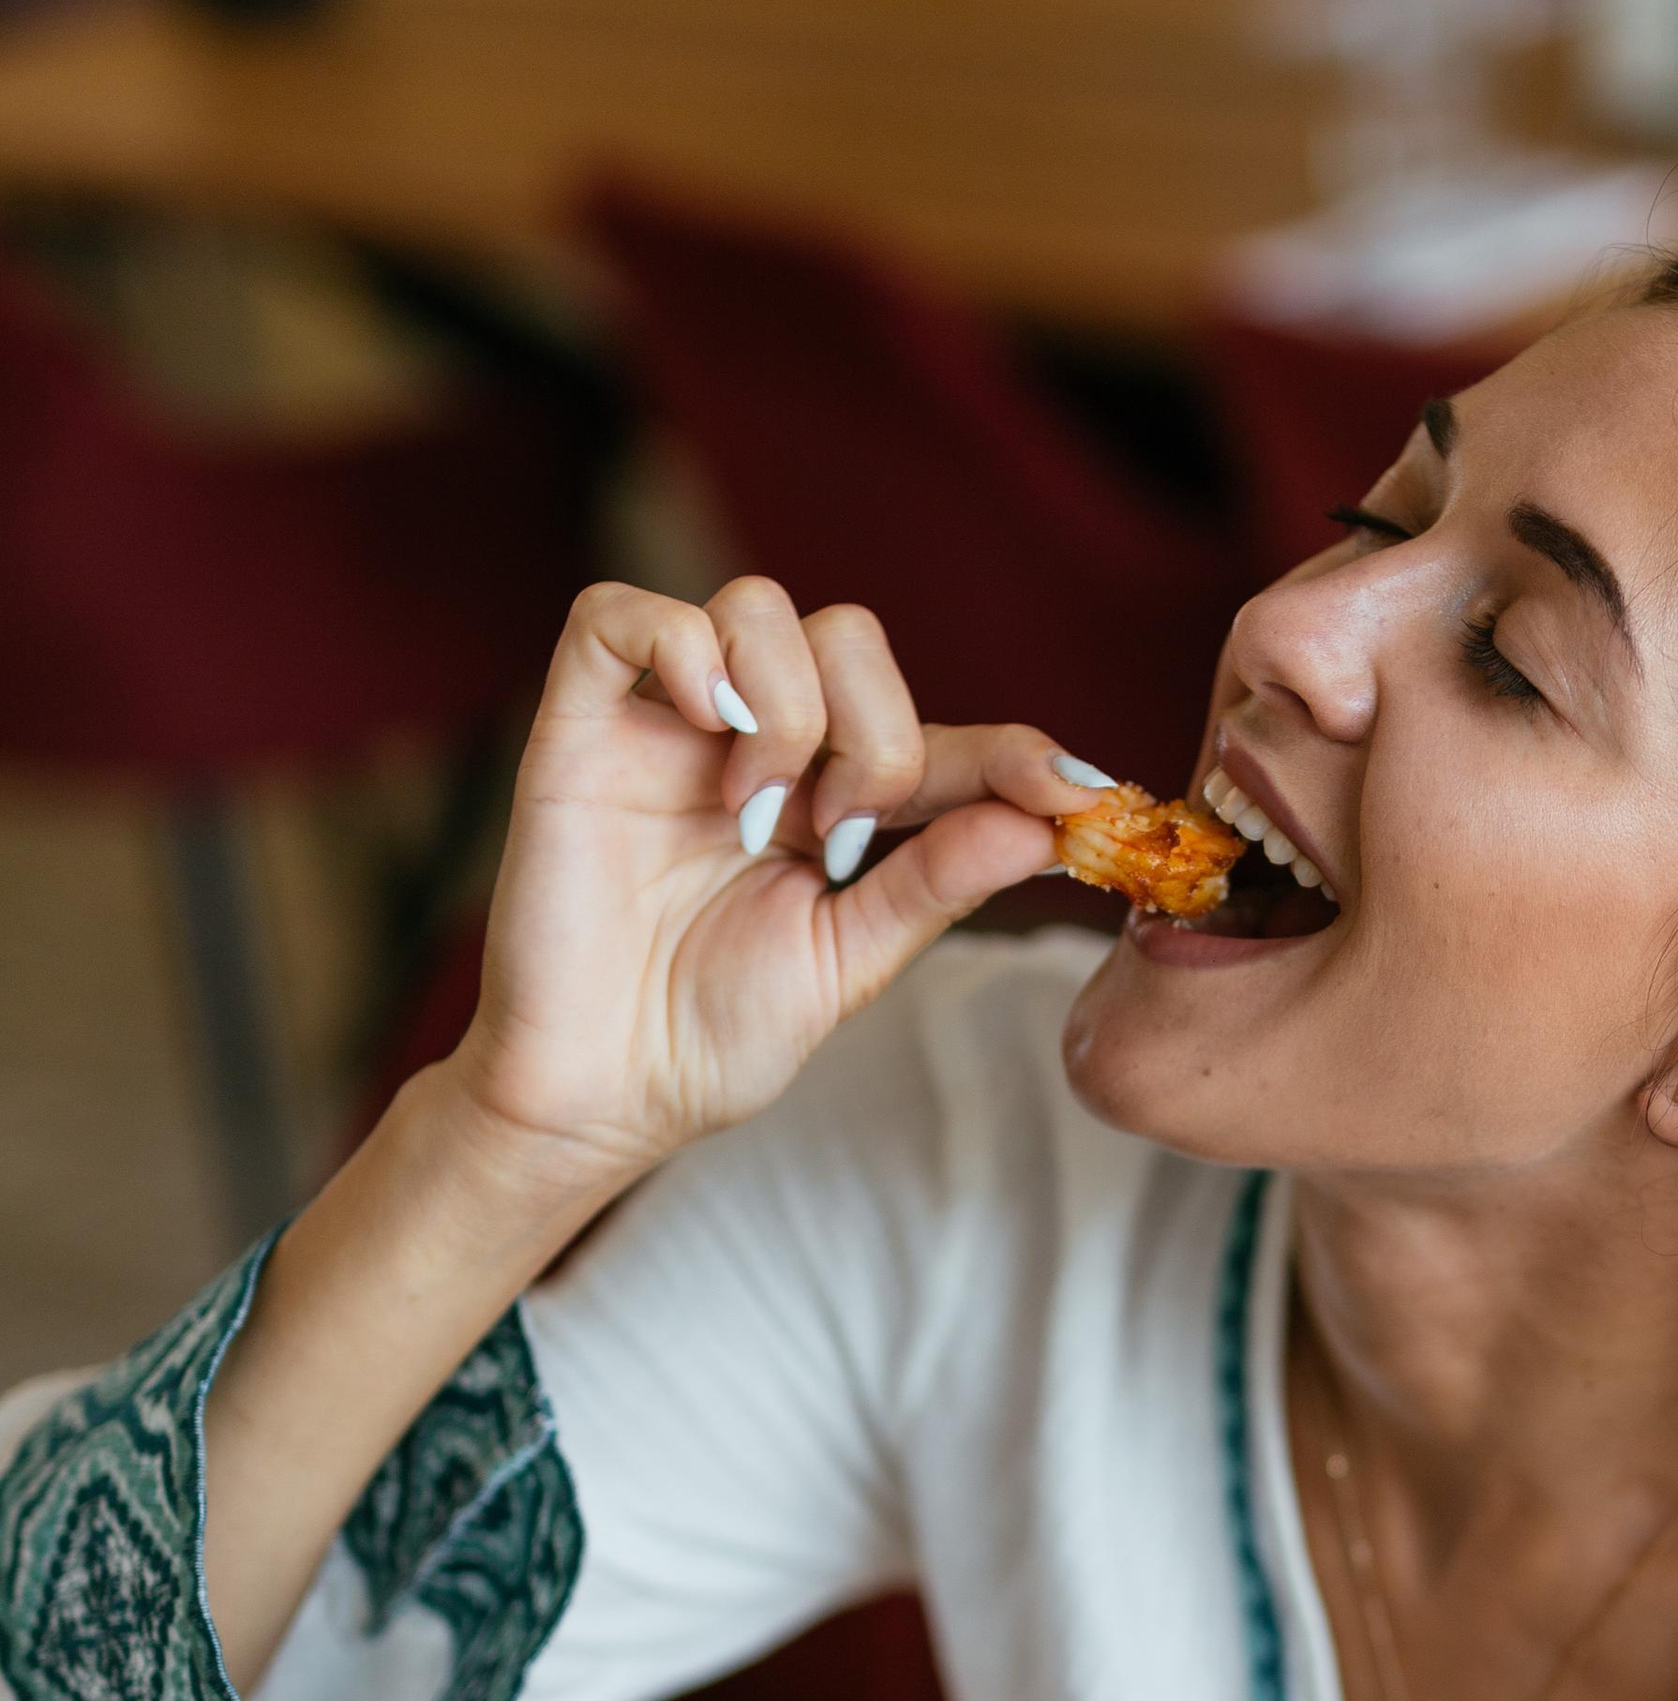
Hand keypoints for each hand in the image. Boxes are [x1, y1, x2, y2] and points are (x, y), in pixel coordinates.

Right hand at [446, 576, 1106, 1192]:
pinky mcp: (578, 725)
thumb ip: (933, 884)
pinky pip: (618, 614)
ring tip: (757, 809)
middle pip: (847, 635)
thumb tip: (1038, 822)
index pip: (936, 735)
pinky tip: (708, 727)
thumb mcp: (849, 963)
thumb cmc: (710, 1034)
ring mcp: (668, 727)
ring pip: (756, 606)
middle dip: (874, 732)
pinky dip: (679, 645)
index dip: (1013, 750)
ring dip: (788, 704)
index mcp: (830, 798)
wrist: (601, 1095)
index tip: (1076, 794)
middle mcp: (756, 744)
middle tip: (837, 835)